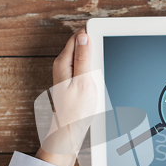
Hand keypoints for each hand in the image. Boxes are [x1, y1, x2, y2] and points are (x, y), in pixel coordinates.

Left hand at [36, 27, 95, 165]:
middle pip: (81, 45)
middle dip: (94, 50)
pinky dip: (93, 72)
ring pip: (84, 57)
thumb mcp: (83, 81)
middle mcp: (62, 65)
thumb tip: (84, 36)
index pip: (78, 36)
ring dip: (95, 62)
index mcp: (63, 62)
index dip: (93, 36)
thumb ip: (83, 58)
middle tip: (99, 66)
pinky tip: (95, 83)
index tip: (104, 40)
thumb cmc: (75, 110)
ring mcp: (66, 72)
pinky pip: (84, 68)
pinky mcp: (72, 80)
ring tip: (97, 77)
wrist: (69, 130)